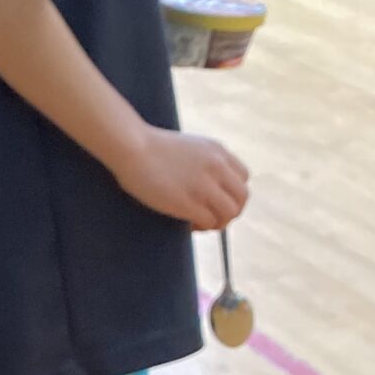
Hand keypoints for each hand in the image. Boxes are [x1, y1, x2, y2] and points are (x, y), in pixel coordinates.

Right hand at [113, 122, 249, 231]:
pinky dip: (201, 227)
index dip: (231, 193)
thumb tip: (203, 182)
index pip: (243, 177)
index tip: (215, 199)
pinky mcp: (189, 202)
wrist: (132, 147)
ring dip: (218, 222)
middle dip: (229, 211)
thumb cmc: (150, 146)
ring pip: (230, 213)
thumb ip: (203, 161)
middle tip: (211, 217)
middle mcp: (217, 167)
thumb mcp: (189, 146)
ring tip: (199, 223)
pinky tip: (187, 225)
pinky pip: (208, 221)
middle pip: (242, 197)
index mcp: (218, 151)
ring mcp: (204, 185)